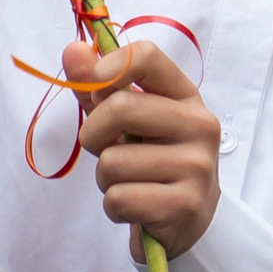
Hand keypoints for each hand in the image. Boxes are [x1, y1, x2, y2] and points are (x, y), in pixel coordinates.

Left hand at [64, 40, 221, 259]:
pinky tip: (137, 207)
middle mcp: (200, 125)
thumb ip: (99, 87)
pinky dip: (115, 207)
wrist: (186, 222)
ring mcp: (197, 167)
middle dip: (94, 135)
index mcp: (186, 97)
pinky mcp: (185, 205)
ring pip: (113, 162)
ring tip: (130, 183)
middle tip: (106, 151)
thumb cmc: (150, 162)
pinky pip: (119, 199)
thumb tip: (73, 49)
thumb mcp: (127, 122)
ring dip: (106, 179)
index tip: (90, 85)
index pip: (146, 57)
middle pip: (122, 108)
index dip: (106, 66)